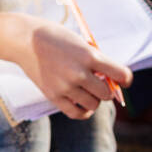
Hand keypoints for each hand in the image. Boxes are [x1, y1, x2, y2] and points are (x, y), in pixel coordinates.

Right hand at [0, 12, 131, 119]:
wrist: (26, 41)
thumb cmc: (56, 38)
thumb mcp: (80, 43)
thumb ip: (96, 60)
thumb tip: (112, 80)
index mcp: (89, 56)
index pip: (121, 75)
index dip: (126, 79)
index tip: (123, 81)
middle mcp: (79, 73)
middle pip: (107, 94)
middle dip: (106, 90)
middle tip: (99, 83)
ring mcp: (66, 87)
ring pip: (93, 104)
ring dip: (94, 99)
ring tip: (88, 91)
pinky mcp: (54, 96)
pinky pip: (77, 113)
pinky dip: (84, 112)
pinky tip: (83, 105)